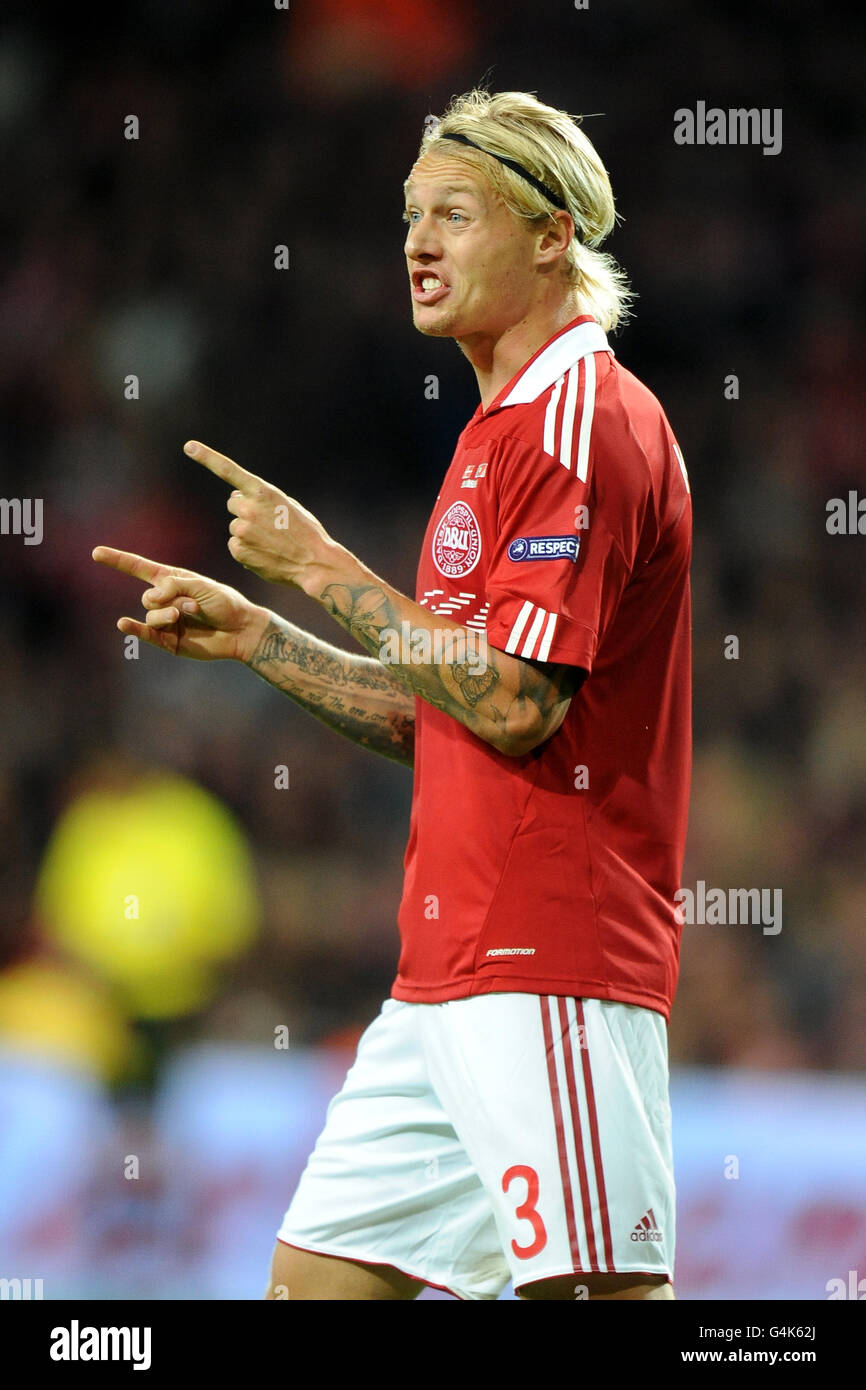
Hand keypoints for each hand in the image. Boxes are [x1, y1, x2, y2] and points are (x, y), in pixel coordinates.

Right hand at [91, 546, 269, 663]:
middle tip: (194, 604)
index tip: (96, 553)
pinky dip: (135, 628)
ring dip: (169, 613)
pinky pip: (147, 633)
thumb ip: (173, 586)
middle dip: (169, 599)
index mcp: (172, 581)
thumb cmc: (225, 603)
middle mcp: (165, 600)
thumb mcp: (200, 586)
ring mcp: (166, 621)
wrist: (241, 630)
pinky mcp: (168, 641)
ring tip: (191, 614)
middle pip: (148, 597)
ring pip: (151, 615)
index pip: (139, 568)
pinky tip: (123, 623)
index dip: (118, 561)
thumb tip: (150, 599)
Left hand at [183, 440, 337, 591]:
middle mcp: (248, 508)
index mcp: (262, 492)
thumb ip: (262, 498)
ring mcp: (241, 530)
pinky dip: (248, 550)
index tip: (189, 446)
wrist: (314, 562)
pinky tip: (266, 554)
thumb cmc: (305, 532)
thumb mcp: (287, 505)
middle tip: (269, 523)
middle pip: (234, 503)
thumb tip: (238, 502)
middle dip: (246, 510)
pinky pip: (236, 546)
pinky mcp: (239, 551)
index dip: (207, 457)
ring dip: (249, 532)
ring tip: (273, 542)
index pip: (228, 470)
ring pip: (236, 527)